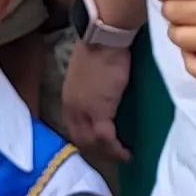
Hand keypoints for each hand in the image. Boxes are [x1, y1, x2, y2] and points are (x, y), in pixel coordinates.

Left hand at [56, 33, 133, 164]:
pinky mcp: (99, 113)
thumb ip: (92, 89)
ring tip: (122, 156)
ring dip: (107, 153)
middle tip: (113, 156)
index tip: (100, 146)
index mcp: (68, 98)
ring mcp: (83, 112)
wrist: (105, 39)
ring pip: (92, 143)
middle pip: (80, 139)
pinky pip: (106, 140)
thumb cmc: (102, 49)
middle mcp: (71, 108)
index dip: (86, 139)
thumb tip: (103, 97)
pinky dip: (117, 150)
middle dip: (96, 151)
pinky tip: (127, 152)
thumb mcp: (90, 73)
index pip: (73, 127)